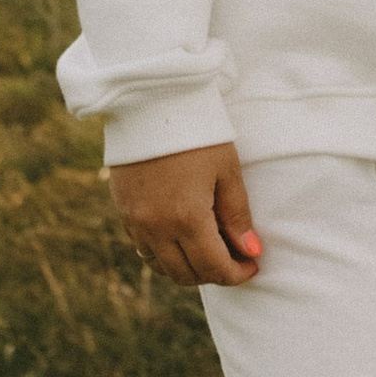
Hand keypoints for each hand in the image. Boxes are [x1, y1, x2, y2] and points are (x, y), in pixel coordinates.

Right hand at [108, 142, 262, 286]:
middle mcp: (156, 227)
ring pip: (162, 266)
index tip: (252, 266)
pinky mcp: (123, 211)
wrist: (149, 102)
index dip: (237, 275)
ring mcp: (135, 221)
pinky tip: (182, 235)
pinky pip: (143, 248)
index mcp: (187, 218)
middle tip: (234, 259)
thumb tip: (251, 251)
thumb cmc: (196, 132)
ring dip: (188, 267)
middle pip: (186, 275)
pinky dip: (165, 253)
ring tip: (209, 248)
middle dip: (214, 274)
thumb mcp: (226, 171)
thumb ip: (237, 216)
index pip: (214, 268)